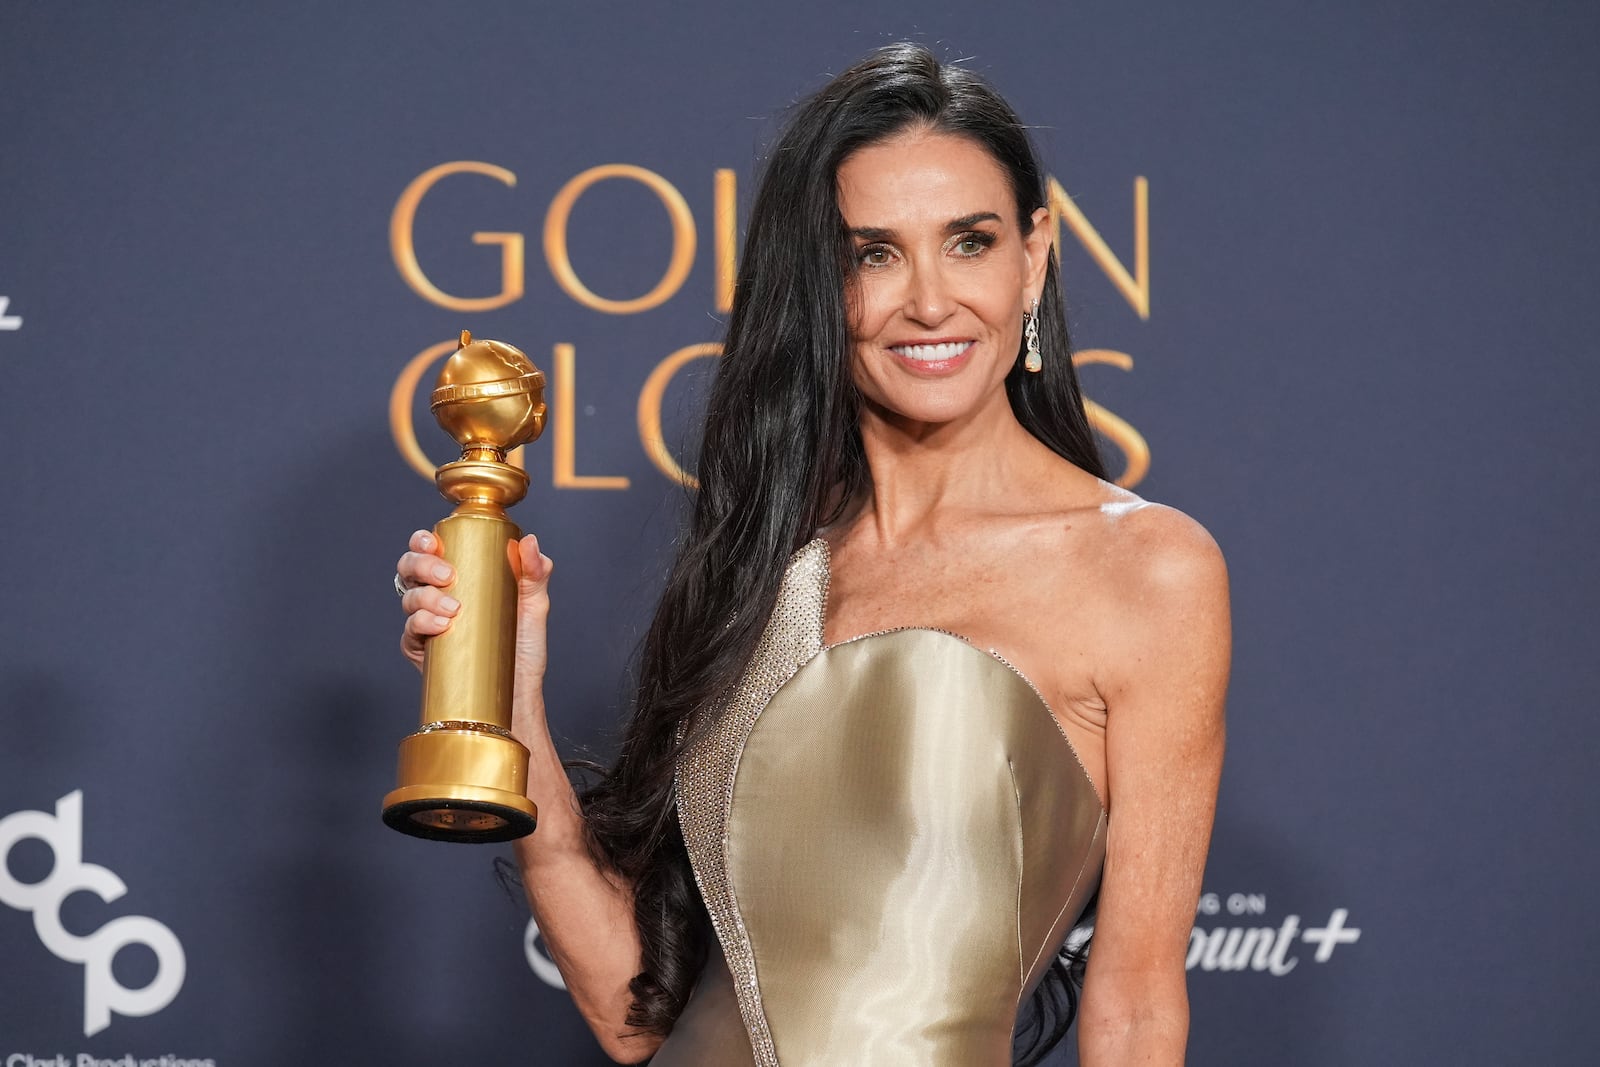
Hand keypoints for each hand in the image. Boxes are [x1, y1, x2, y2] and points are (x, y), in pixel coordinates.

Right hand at [395, 531, 554, 685]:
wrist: (518, 688)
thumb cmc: (523, 645)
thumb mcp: (535, 603)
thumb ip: (536, 571)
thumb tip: (530, 542)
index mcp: (457, 577)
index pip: (429, 549)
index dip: (423, 541)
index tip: (434, 543)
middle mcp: (436, 596)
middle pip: (410, 569)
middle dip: (421, 564)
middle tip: (447, 576)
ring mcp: (426, 622)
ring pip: (409, 598)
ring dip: (425, 597)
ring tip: (454, 609)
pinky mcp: (422, 650)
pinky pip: (410, 632)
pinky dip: (422, 623)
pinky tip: (441, 625)